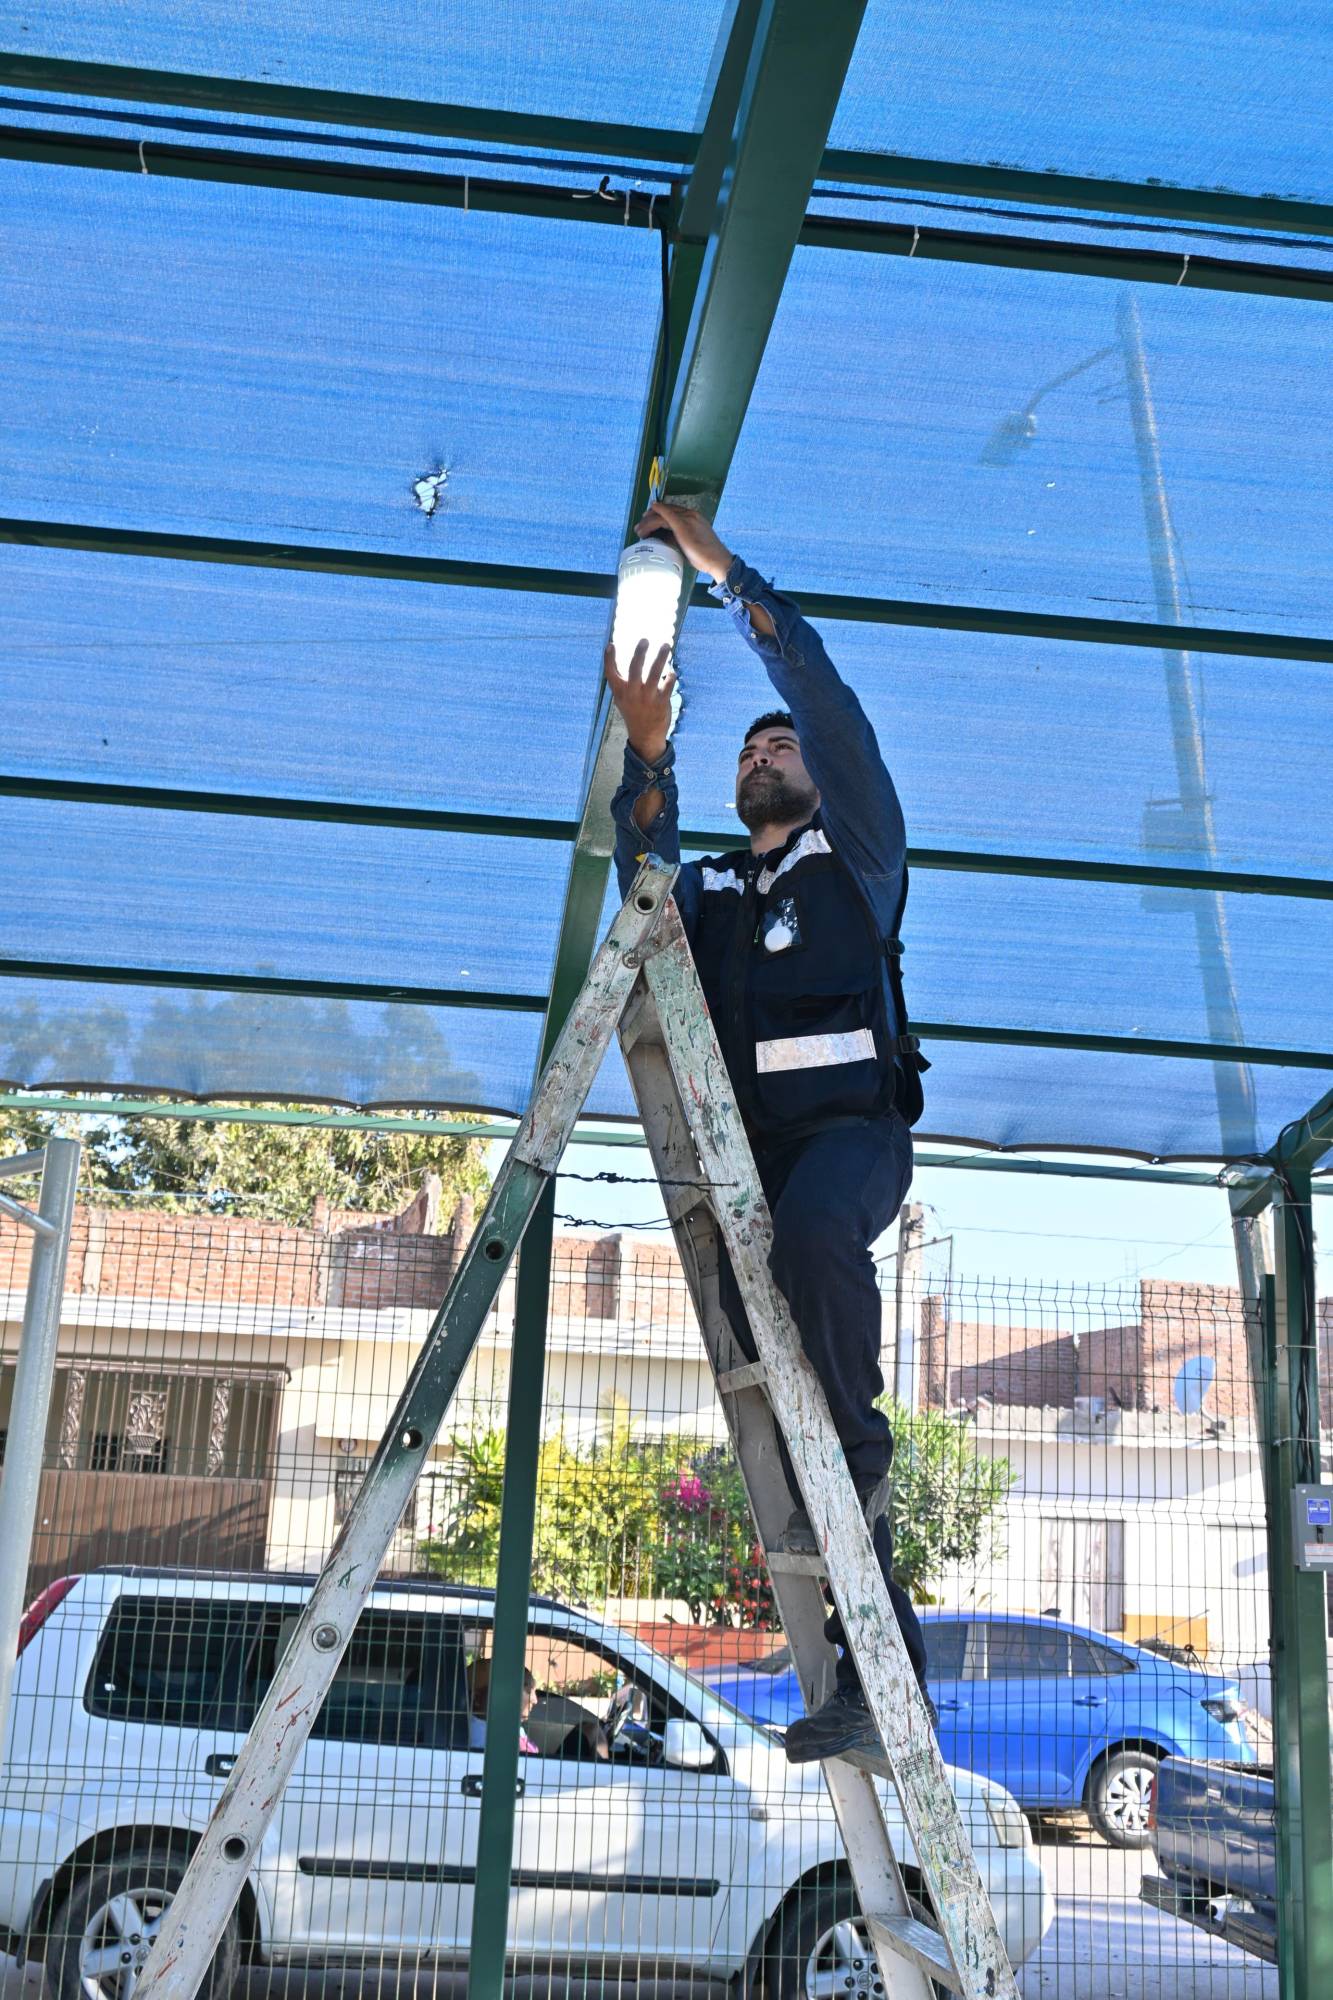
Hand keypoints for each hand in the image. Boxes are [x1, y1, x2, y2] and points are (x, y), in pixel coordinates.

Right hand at [603, 638, 675, 761]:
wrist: (645, 736)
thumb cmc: (633, 712)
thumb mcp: (622, 699)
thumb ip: (623, 683)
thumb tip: (630, 659)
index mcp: (620, 692)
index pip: (610, 673)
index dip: (609, 659)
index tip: (611, 644)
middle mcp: (632, 694)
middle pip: (634, 670)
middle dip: (639, 653)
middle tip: (644, 640)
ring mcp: (647, 698)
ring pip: (655, 673)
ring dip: (660, 658)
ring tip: (666, 645)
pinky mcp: (661, 702)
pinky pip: (668, 683)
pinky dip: (671, 675)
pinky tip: (671, 672)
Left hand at [635, 500, 733, 583]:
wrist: (717, 559)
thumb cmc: (706, 556)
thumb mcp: (689, 544)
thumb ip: (676, 538)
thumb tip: (662, 538)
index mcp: (694, 518)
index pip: (672, 511)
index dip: (658, 514)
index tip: (649, 521)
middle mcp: (690, 514)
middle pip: (665, 510)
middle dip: (650, 517)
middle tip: (640, 526)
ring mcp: (687, 518)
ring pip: (662, 513)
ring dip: (648, 521)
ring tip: (639, 530)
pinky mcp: (682, 524)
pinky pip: (664, 515)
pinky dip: (653, 516)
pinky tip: (645, 520)